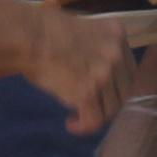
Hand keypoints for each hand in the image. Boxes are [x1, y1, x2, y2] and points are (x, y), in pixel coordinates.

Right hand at [14, 0, 134, 133]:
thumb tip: (95, 71)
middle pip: (124, 91)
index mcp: (116, 34)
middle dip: (108, 102)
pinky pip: (93, 120)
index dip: (116, 84)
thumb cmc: (44, 29)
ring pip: (111, 109)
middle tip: (90, 106)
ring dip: (95, 115)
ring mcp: (104, 74)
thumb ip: (97, 47)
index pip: (128, 69)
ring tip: (76, 116)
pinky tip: (71, 124)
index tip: (101, 91)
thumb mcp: (83, 29)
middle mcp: (116, 53)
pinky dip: (83, 126)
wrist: (28, 35)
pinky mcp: (87, 92)